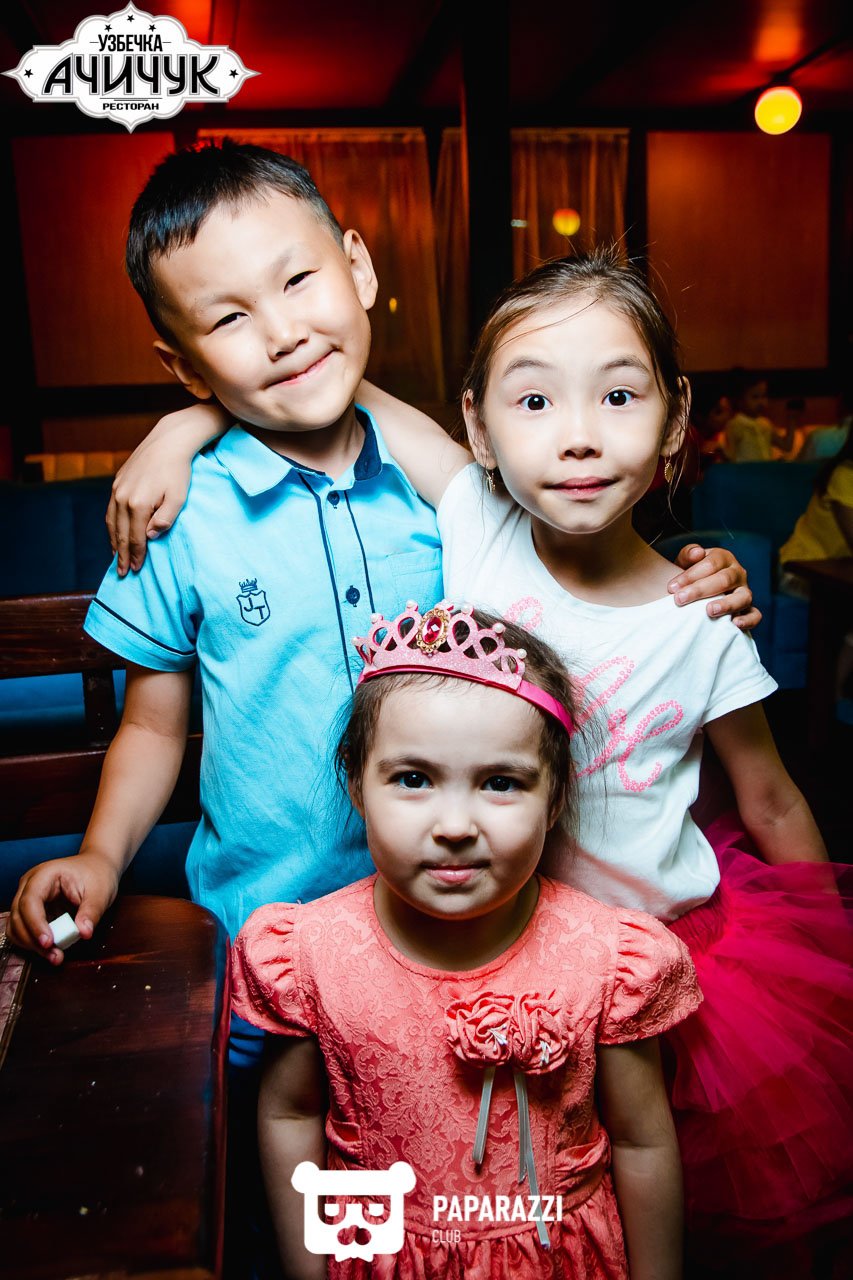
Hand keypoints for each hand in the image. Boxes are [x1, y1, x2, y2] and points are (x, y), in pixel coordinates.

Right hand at [6, 852, 119, 965]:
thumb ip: (91, 913)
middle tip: (55, 955)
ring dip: (31, 945)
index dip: (36, 924)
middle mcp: (30, 885)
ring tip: (55, 956)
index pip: (30, 901)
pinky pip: (23, 930)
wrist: (97, 866)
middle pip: (18, 915)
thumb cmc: (97, 875)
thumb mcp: (100, 893)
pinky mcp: (31, 910)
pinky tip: (51, 950)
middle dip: (33, 940)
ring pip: (16, 926)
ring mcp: (27, 897)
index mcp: (45, 874)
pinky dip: (33, 943)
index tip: (48, 942)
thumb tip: (84, 933)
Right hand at [106, 403, 227, 575]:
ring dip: (114, 542)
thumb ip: (165, 520)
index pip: (136, 538)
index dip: (137, 556)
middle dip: (122, 555)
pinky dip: (111, 526)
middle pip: (120, 534)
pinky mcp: (117, 483)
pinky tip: (115, 534)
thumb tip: (151, 537)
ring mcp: (117, 490)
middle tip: (122, 573)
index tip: (137, 570)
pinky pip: (110, 510)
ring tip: (117, 558)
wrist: (168, 442)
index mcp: (138, 504)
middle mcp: (123, 498)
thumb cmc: (179, 471)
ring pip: (112, 523)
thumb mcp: (179, 498)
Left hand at [668, 544, 760, 630]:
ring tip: (709, 611)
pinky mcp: (749, 609)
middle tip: (679, 599)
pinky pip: (755, 615)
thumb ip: (688, 554)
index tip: (672, 588)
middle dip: (700, 590)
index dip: (690, 575)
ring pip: (743, 596)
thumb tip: (697, 553)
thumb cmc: (691, 576)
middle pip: (724, 579)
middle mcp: (737, 573)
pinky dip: (748, 620)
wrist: (699, 592)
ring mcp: (745, 591)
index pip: (710, 564)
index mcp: (723, 558)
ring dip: (726, 604)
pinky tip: (735, 624)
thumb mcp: (686, 562)